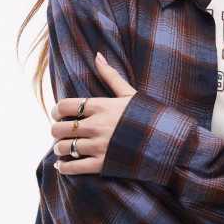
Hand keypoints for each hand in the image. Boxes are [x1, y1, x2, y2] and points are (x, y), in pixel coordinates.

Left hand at [51, 51, 136, 174]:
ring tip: (63, 148)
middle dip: (56, 130)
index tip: (58, 114)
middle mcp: (96, 125)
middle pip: (59, 128)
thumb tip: (97, 55)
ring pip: (63, 148)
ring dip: (59, 149)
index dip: (56, 110)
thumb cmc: (148, 115)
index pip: (64, 106)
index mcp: (101, 106)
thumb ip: (111, 75)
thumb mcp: (130, 93)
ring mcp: (99, 146)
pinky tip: (63, 164)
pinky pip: (72, 167)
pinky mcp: (102, 164)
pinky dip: (63, 167)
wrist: (167, 140)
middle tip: (61, 132)